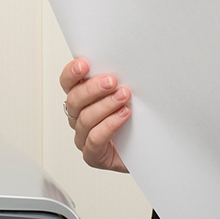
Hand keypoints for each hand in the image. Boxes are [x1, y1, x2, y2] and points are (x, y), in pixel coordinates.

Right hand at [60, 58, 129, 172]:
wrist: (151, 149)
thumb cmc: (138, 121)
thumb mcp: (129, 94)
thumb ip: (119, 80)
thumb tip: (125, 63)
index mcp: (83, 99)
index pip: (68, 83)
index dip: (72, 73)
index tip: (84, 64)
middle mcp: (79, 118)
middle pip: (74, 100)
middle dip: (92, 88)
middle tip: (111, 80)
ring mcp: (84, 138)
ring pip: (85, 119)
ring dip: (105, 105)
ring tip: (124, 96)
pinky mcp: (93, 155)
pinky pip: (94, 140)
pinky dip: (109, 125)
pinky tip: (123, 115)